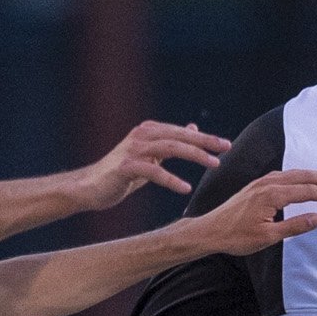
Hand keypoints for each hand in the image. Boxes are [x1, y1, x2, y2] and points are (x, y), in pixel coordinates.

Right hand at [84, 120, 231, 208]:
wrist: (90, 187)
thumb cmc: (122, 173)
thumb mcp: (151, 155)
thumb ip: (171, 142)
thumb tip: (193, 127)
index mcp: (149, 131)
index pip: (182, 132)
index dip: (205, 138)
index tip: (226, 145)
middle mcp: (142, 136)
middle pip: (179, 136)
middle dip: (205, 142)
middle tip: (226, 148)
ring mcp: (133, 150)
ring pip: (170, 148)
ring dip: (195, 155)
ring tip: (214, 164)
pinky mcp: (125, 167)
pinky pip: (153, 171)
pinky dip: (171, 179)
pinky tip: (185, 188)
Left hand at [186, 170, 316, 253]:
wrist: (210, 231)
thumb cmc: (236, 237)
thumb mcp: (268, 237)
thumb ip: (295, 226)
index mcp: (273, 195)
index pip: (309, 191)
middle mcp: (268, 183)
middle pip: (305, 176)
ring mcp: (261, 183)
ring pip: (294, 174)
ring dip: (314, 175)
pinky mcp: (256, 186)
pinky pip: (283, 175)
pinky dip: (298, 176)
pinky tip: (302, 180)